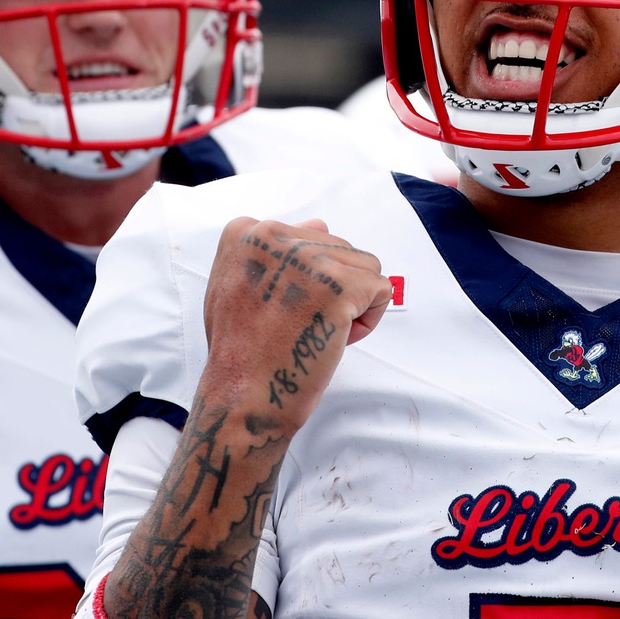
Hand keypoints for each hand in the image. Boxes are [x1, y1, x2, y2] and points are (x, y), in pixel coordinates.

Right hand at [198, 216, 391, 433]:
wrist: (243, 395)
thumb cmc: (241, 351)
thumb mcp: (237, 287)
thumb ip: (272, 253)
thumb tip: (319, 223)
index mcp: (247, 232)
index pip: (308, 237)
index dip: (305, 279)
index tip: (281, 309)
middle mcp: (274, 235)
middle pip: (339, 250)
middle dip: (333, 290)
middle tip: (299, 326)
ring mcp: (307, 258)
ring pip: (365, 267)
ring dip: (353, 304)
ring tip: (316, 331)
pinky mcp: (338, 285)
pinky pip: (382, 290)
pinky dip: (368, 320)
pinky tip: (336, 339)